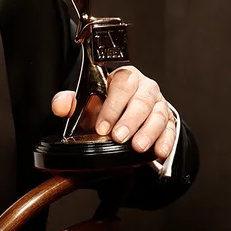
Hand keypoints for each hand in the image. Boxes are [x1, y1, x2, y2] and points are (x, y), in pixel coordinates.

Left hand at [51, 65, 177, 161]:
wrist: (123, 117)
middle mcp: (145, 88)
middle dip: (130, 120)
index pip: (122, 85)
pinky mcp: (168, 121)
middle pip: (142, 100)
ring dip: (149, 132)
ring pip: (158, 115)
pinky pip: (170, 130)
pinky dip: (166, 141)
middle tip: (119, 137)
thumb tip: (60, 106)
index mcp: (125, 78)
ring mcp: (158, 104)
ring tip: (137, 147)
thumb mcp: (86, 104)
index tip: (102, 127)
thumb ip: (70, 103)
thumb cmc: (105, 107)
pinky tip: (158, 152)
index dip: (112, 106)